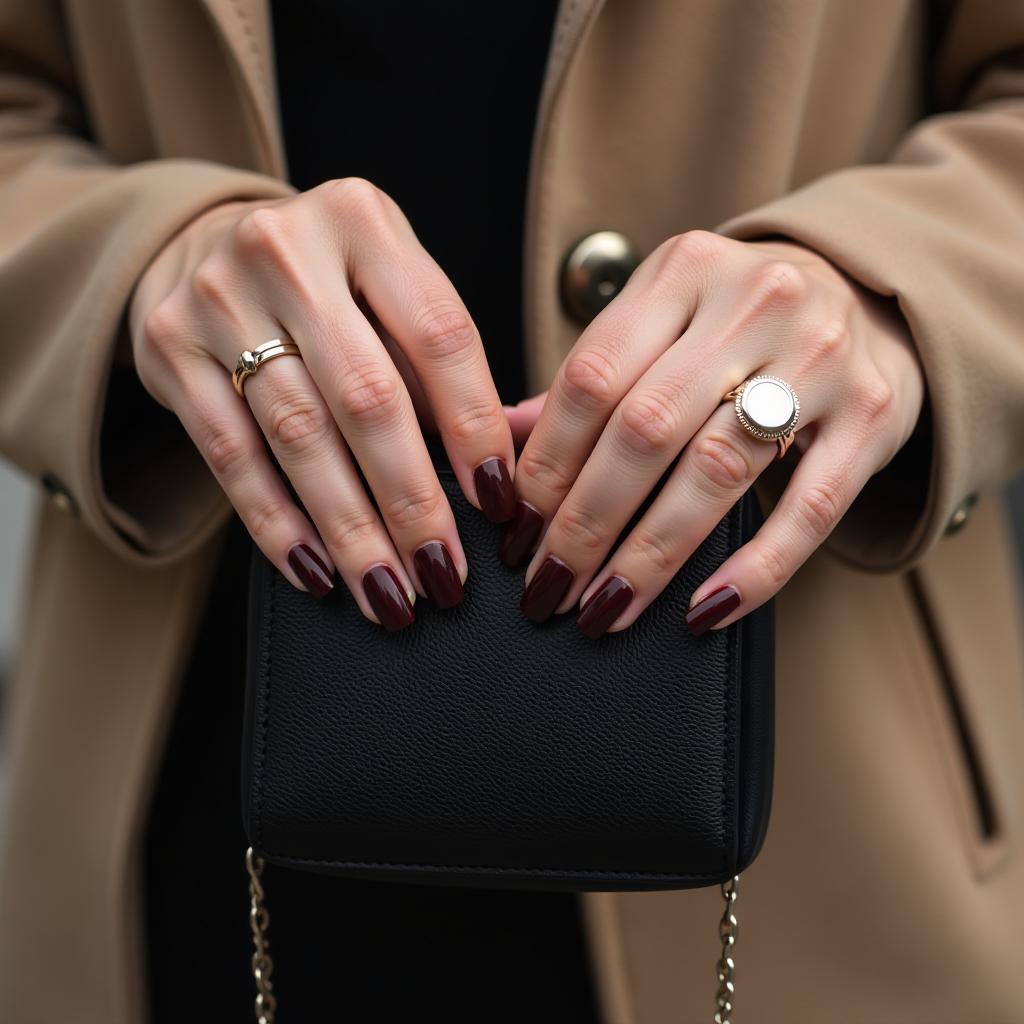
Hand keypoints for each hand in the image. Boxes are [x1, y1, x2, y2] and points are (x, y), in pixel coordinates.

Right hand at [128, 178, 515, 629]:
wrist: (200, 248)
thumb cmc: (327, 285)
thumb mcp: (387, 288)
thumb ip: (437, 364)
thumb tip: (498, 478)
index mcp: (364, 222)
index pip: (439, 337)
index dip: (475, 428)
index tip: (498, 504)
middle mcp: (288, 249)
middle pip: (367, 397)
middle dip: (413, 500)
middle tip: (444, 574)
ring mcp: (218, 296)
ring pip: (299, 436)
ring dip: (351, 529)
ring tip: (389, 593)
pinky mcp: (170, 349)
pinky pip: (231, 456)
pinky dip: (278, 523)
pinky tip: (318, 572)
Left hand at [501, 231, 924, 635]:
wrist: (869, 296)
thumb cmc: (740, 323)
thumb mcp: (665, 320)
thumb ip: (591, 378)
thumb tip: (499, 445)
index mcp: (684, 271)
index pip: (592, 377)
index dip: (545, 464)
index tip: (515, 532)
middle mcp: (754, 302)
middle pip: (645, 427)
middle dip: (584, 521)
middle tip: (547, 586)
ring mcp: (821, 357)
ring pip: (716, 470)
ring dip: (649, 555)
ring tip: (605, 609)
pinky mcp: (873, 416)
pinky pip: (809, 508)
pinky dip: (754, 568)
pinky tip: (702, 612)